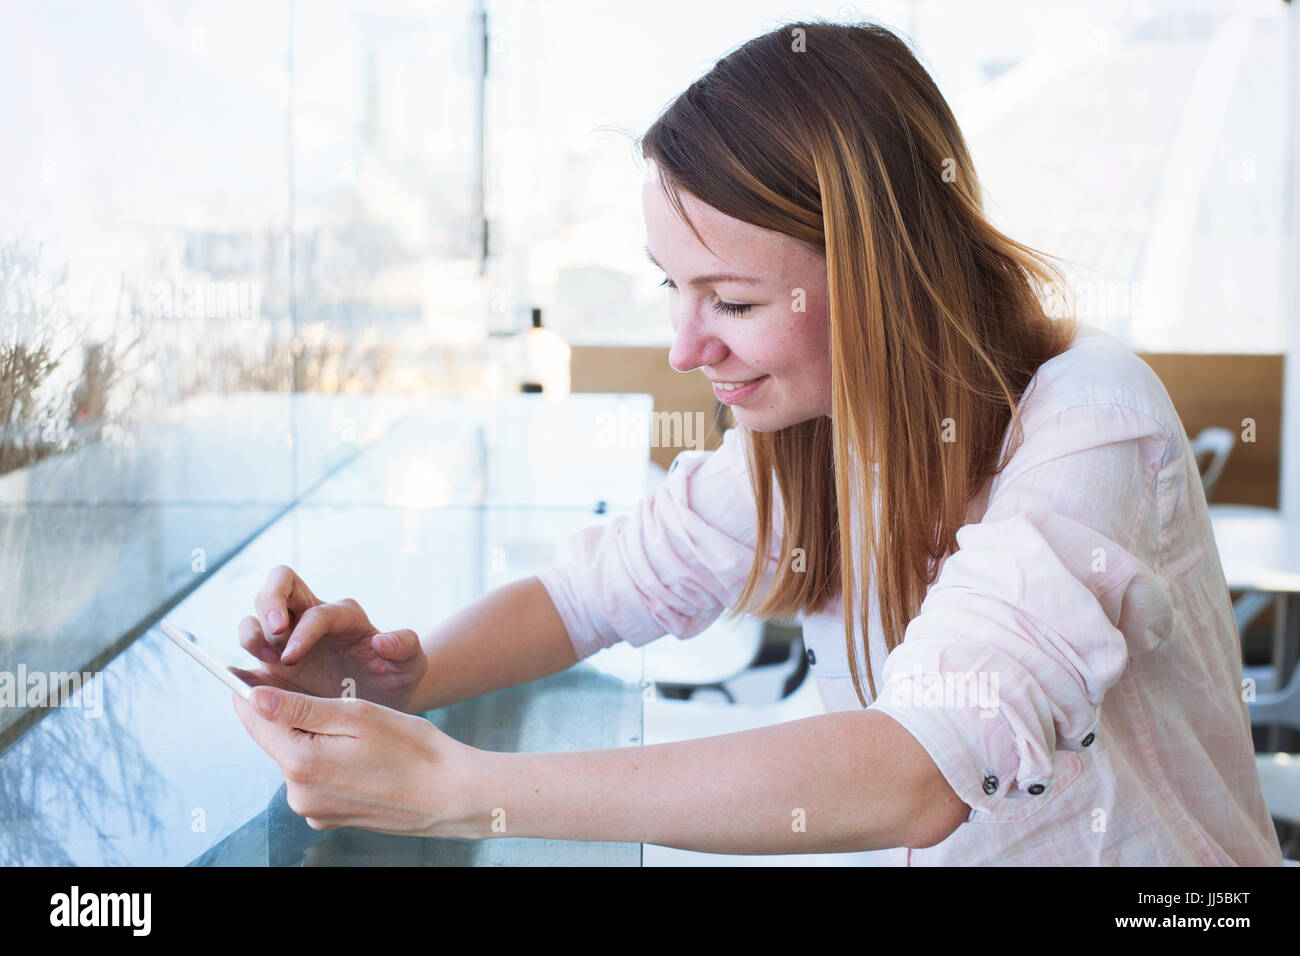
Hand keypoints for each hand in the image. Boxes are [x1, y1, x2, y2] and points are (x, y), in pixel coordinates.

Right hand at [232, 565, 427, 712]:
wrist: (381, 704)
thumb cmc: (396, 678)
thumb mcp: (412, 664)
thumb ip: (407, 647)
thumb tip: (382, 640)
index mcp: (343, 616)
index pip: (317, 610)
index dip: (303, 629)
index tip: (294, 656)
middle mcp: (310, 620)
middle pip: (278, 586)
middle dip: (269, 602)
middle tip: (272, 633)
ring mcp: (288, 643)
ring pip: (256, 617)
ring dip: (251, 632)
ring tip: (263, 658)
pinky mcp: (273, 670)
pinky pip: (247, 660)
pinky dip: (237, 668)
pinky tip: (238, 683)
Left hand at [232, 686, 480, 837]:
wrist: (451, 795)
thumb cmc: (412, 749)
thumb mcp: (357, 715)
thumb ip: (300, 707)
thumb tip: (254, 696)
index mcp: (302, 764)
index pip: (255, 720)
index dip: (252, 690)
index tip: (255, 668)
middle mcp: (299, 794)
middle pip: (275, 740)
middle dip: (292, 715)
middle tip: (331, 697)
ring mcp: (313, 810)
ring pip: (296, 758)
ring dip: (313, 737)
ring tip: (355, 729)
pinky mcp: (329, 817)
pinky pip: (314, 779)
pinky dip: (328, 760)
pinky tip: (361, 754)